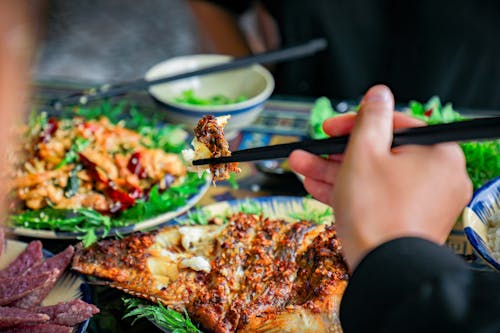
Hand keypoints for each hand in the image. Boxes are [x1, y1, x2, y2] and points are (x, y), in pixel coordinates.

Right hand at [289, 85, 472, 269]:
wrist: (383, 271)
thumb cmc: (377, 214)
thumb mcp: (363, 153)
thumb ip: (369, 119)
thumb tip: (378, 93)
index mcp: (436, 153)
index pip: (393, 124)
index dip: (355, 123)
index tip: (331, 127)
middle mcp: (435, 176)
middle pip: (378, 153)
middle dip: (335, 152)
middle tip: (311, 149)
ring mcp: (421, 201)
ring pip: (371, 176)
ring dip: (333, 171)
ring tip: (301, 166)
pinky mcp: (405, 219)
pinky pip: (374, 196)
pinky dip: (348, 190)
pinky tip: (316, 185)